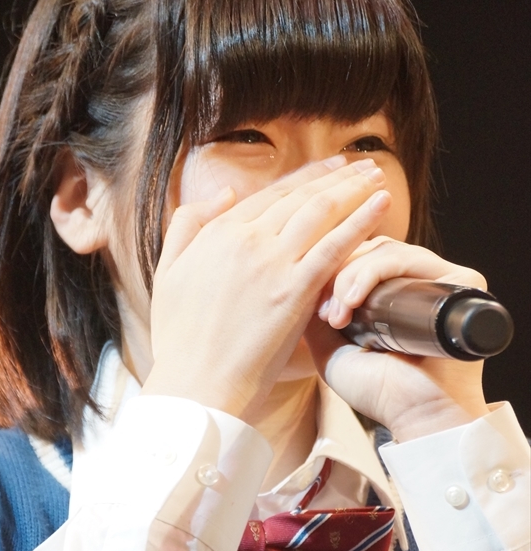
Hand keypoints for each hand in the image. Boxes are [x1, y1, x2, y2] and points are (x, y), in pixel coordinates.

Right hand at [142, 157, 390, 421]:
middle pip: (300, 197)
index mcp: (218, 233)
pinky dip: (362, 221)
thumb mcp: (167, 273)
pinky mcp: (295, 291)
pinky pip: (336, 246)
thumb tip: (224, 193)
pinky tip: (382, 206)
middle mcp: (246, 239)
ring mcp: (272, 263)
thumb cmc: (180, 340)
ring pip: (321, 212)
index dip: (304, 178)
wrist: (195, 385)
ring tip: (376, 177)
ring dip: (353, 189)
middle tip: (362, 165)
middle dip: (336, 176)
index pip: (269, 194)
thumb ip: (188, 225)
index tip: (329, 169)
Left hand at [305, 237, 489, 440]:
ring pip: (384, 251)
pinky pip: (405, 258)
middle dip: (337, 275)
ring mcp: (440, 279)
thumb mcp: (330, 347)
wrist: (414, 415)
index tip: (314, 310)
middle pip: (369, 249)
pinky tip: (352, 302)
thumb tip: (295, 277)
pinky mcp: (459, 281)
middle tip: (326, 315)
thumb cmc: (377, 390)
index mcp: (397, 293)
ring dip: (350, 277)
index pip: (359, 257)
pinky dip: (372, 272)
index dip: (330, 272)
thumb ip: (313, 314)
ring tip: (338, 316)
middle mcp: (421, 281)